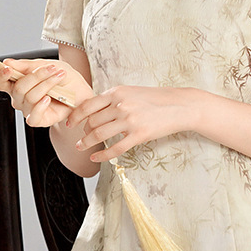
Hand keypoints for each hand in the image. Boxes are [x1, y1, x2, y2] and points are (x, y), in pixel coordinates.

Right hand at [0, 58, 93, 127]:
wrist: (81, 92)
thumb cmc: (63, 78)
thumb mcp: (46, 64)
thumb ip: (26, 65)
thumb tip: (7, 62)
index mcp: (17, 82)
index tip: (8, 68)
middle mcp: (20, 97)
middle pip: (18, 88)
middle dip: (37, 76)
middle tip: (52, 69)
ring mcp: (28, 109)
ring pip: (29, 97)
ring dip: (46, 85)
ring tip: (59, 77)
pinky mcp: (39, 119)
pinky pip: (32, 117)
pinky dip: (40, 106)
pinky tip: (49, 99)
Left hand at [66, 85, 198, 161]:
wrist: (181, 105)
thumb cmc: (157, 98)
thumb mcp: (132, 92)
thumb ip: (114, 99)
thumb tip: (95, 111)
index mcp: (117, 92)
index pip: (88, 105)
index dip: (75, 116)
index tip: (69, 123)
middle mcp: (121, 105)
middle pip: (92, 121)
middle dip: (83, 131)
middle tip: (80, 138)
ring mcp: (129, 120)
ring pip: (99, 134)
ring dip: (87, 143)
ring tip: (81, 147)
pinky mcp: (139, 135)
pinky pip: (115, 148)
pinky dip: (102, 155)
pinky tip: (96, 157)